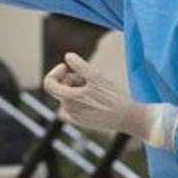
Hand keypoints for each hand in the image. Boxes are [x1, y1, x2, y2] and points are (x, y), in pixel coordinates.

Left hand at [43, 52, 177, 148]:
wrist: (128, 118)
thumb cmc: (113, 96)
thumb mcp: (96, 77)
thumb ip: (79, 65)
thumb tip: (67, 56)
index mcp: (69, 99)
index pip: (48, 83)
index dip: (55, 72)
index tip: (67, 67)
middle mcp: (68, 110)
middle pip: (61, 87)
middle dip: (71, 78)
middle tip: (88, 77)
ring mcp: (75, 117)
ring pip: (68, 95)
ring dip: (78, 87)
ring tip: (96, 87)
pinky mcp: (82, 121)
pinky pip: (75, 104)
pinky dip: (82, 97)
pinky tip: (98, 97)